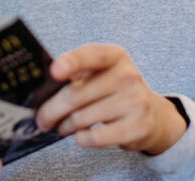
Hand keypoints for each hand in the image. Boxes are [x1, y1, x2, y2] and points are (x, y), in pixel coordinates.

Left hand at [35, 44, 187, 154]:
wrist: (152, 115)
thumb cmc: (115, 91)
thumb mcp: (101, 73)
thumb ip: (76, 73)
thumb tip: (42, 89)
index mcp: (115, 56)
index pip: (92, 55)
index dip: (72, 61)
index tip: (55, 71)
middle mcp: (128, 76)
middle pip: (76, 94)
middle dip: (51, 110)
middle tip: (42, 119)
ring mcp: (135, 101)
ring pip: (81, 118)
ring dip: (64, 126)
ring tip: (63, 126)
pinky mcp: (137, 127)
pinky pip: (95, 137)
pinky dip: (81, 139)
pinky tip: (81, 135)